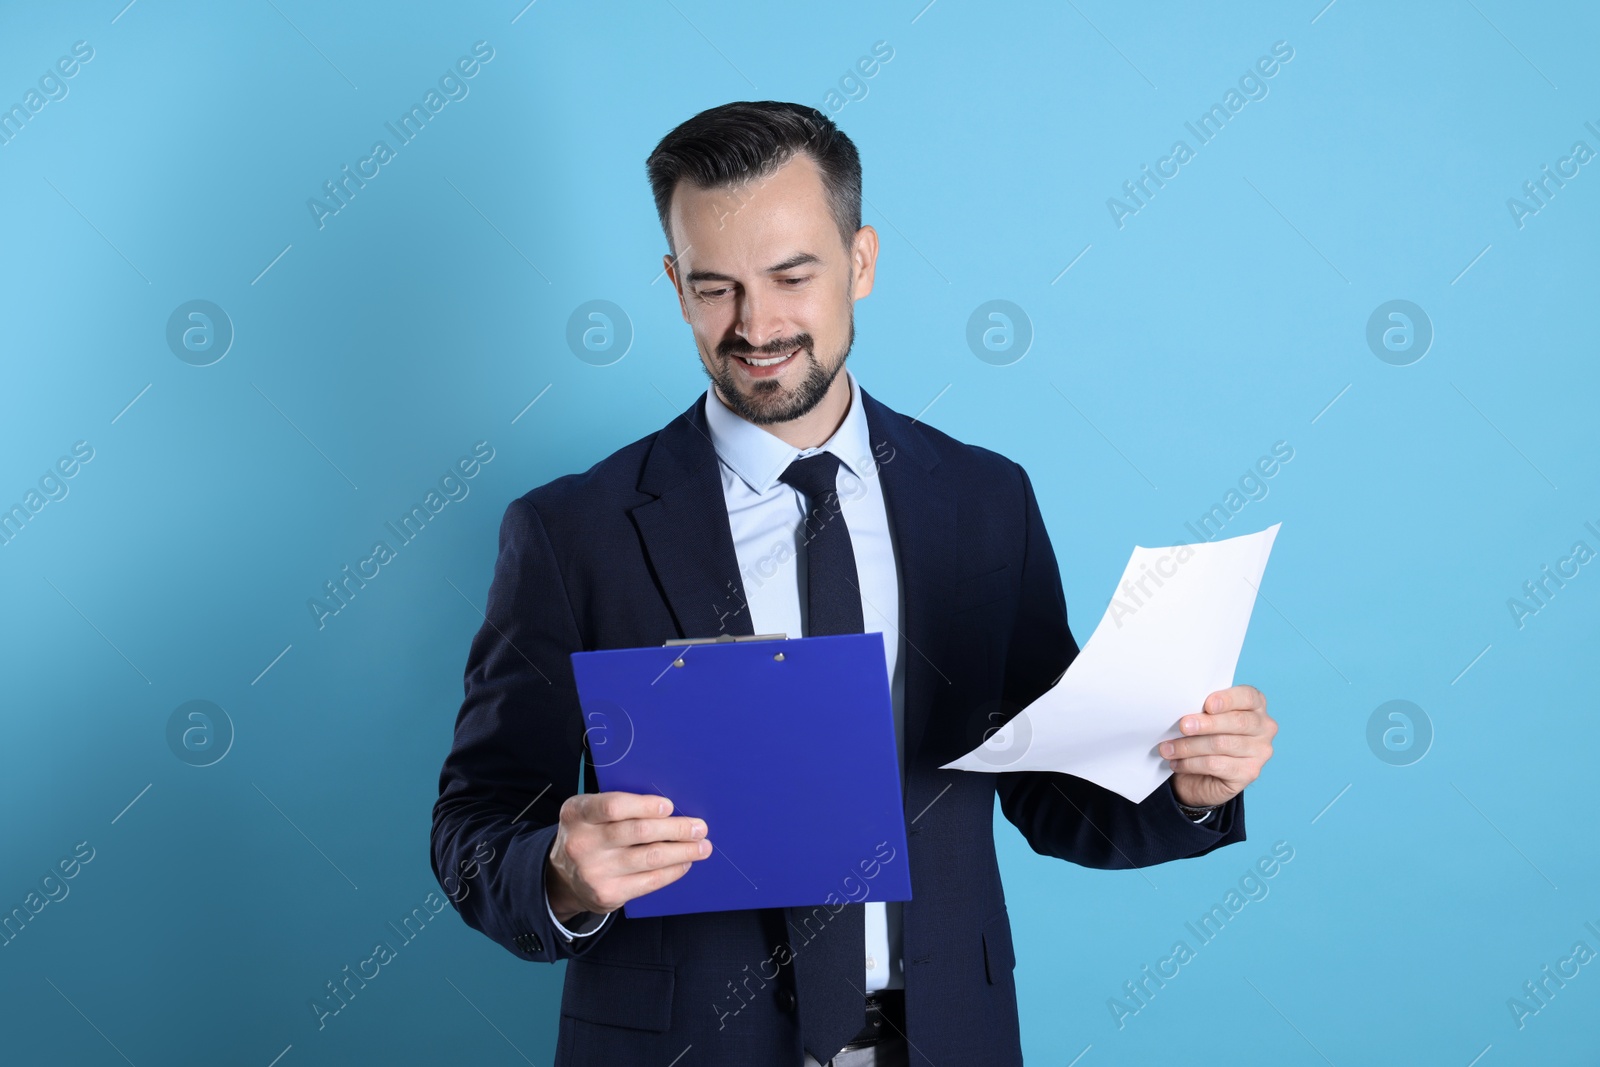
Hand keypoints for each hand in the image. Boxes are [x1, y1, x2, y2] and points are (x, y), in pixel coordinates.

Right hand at [545, 791, 711, 922]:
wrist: (564, 879)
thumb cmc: (589, 836)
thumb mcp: (590, 813)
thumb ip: (619, 806)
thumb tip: (669, 808)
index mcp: (577, 813)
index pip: (613, 806)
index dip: (645, 806)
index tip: (670, 806)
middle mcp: (582, 842)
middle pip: (638, 832)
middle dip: (675, 828)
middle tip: (699, 827)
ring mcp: (594, 871)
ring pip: (649, 857)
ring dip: (682, 851)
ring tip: (702, 846)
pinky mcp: (608, 894)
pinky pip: (649, 881)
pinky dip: (672, 871)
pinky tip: (684, 863)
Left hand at [1160, 685, 1275, 808]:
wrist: (1204, 774)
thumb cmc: (1205, 736)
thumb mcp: (1205, 717)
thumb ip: (1203, 710)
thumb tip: (1183, 712)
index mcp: (1255, 704)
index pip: (1247, 696)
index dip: (1228, 699)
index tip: (1207, 705)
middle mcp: (1264, 727)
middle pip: (1236, 722)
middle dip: (1205, 724)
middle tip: (1182, 726)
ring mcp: (1260, 752)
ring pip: (1221, 744)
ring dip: (1189, 746)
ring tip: (1168, 748)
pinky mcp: (1249, 773)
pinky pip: (1215, 765)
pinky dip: (1191, 763)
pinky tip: (1177, 763)